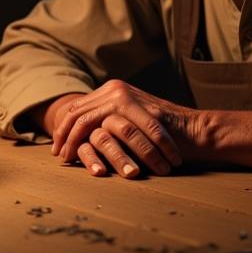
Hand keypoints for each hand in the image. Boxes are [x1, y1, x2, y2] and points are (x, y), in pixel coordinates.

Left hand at [48, 80, 193, 177]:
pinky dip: (92, 148)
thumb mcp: (132, 121)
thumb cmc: (164, 132)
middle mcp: (115, 89)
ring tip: (69, 161)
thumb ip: (113, 120)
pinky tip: (90, 163)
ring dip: (74, 143)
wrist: (194, 131)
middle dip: (63, 135)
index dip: (64, 127)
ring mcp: (124, 97)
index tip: (57, 148)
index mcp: (113, 90)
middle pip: (76, 111)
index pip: (78, 107)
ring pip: (85, 120)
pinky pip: (104, 130)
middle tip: (58, 157)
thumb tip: (87, 135)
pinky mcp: (133, 110)